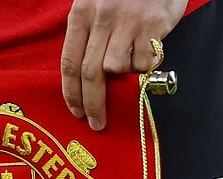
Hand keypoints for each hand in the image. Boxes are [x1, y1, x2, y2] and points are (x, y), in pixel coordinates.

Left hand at [61, 0, 185, 129]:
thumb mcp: (96, 3)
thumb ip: (88, 34)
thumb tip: (84, 75)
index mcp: (81, 13)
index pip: (69, 62)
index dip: (71, 92)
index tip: (75, 111)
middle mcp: (102, 19)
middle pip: (90, 74)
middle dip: (92, 104)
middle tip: (96, 123)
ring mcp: (128, 23)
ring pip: (117, 68)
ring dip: (123, 72)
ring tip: (131, 54)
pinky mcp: (152, 26)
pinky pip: (143, 61)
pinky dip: (144, 63)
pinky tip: (146, 45)